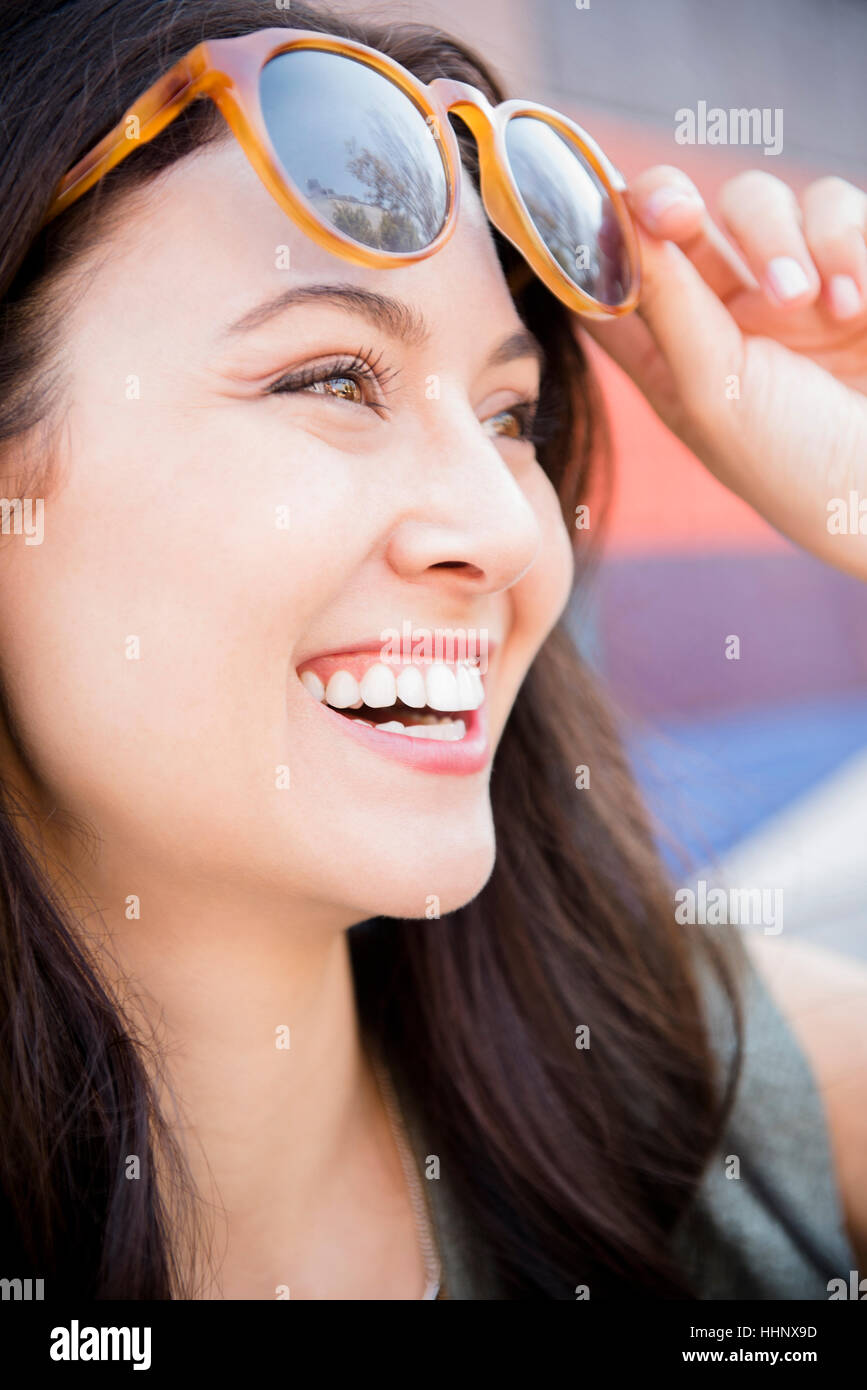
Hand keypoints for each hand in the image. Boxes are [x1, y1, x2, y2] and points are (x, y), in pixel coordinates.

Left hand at [581, 166, 866, 579]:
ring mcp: (789, 288)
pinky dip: (847, 244)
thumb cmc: (799, 466)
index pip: (608, 281)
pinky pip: (837, 209)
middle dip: (669, 200)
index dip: (585, 236)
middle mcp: (722, 316)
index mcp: (670, 358)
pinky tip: (857, 307)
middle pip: (674, 215)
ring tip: (806, 304)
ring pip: (758, 201)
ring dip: (779, 240)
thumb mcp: (715, 393)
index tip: (580, 204)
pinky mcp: (853, 267)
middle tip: (677, 213)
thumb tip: (613, 218)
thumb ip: (666, 303)